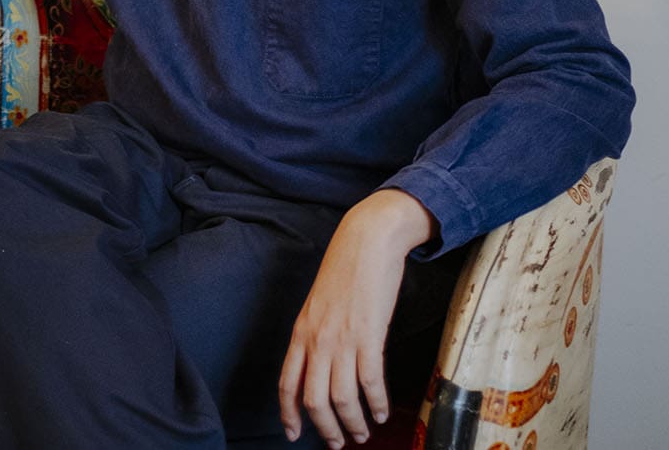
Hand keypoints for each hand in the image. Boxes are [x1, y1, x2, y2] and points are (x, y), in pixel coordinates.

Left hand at [278, 190, 434, 447]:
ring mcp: (342, 338)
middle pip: (314, 400)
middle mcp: (317, 339)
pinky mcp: (369, 335)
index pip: (286, 383)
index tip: (294, 434)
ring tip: (363, 432)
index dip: (289, 414)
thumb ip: (316, 333)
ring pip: (342, 399)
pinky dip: (377, 404)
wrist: (367, 240)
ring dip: (354, 423)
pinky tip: (382, 411)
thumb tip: (320, 365)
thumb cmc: (345, 269)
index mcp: (301, 331)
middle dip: (327, 429)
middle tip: (340, 443)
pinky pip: (370, 382)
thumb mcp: (319, 303)